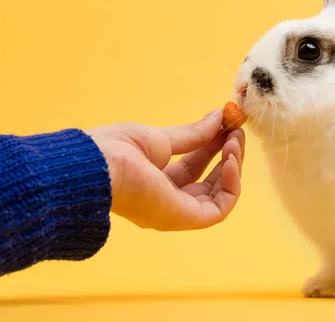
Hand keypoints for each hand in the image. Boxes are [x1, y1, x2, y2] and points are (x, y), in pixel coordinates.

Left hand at [86, 109, 243, 230]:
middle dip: (226, 153)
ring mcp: (177, 212)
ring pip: (218, 195)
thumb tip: (218, 117)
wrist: (98, 164)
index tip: (226, 123)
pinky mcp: (184, 218)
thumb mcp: (161, 138)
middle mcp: (168, 201)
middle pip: (209, 181)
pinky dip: (231, 184)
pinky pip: (220, 207)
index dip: (213, 144)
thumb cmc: (117, 150)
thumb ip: (193, 134)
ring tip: (235, 139)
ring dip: (232, 166)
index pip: (194, 166)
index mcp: (156, 182)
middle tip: (236, 128)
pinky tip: (230, 159)